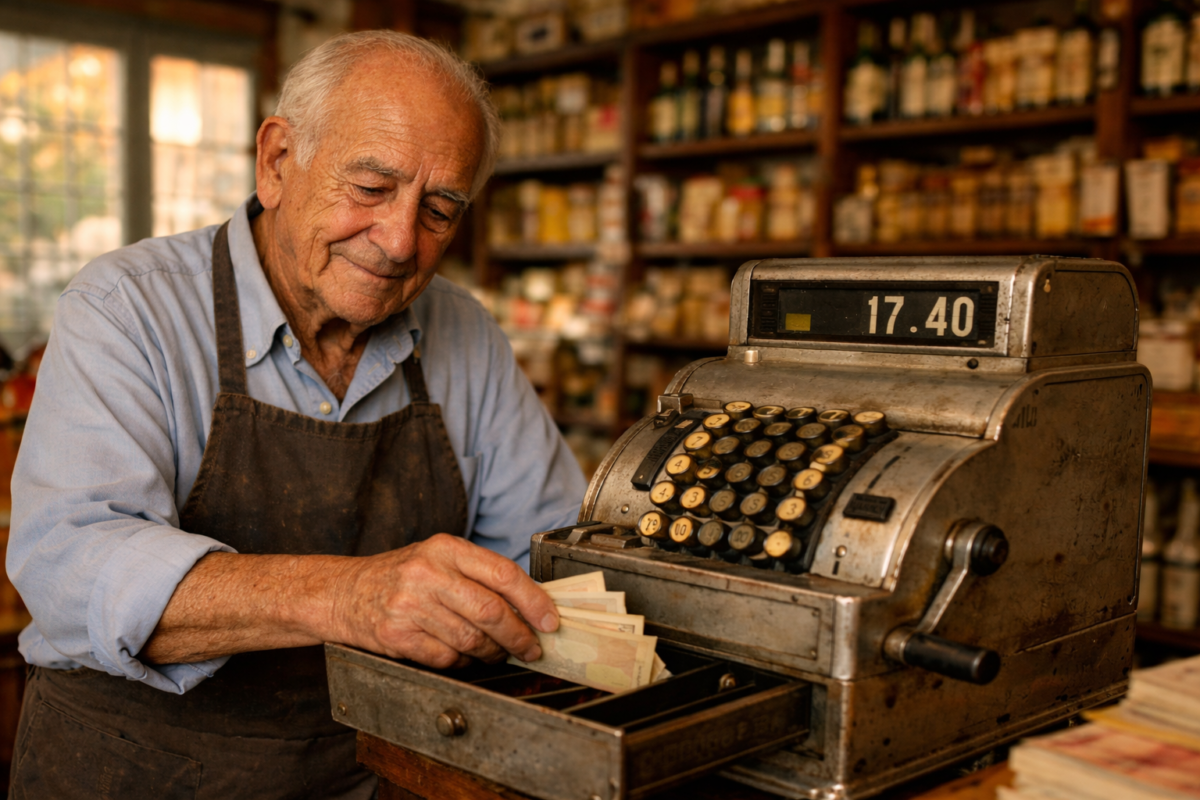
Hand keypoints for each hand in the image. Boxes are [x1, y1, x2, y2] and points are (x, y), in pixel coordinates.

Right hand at [331, 534, 558, 668]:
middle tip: (531, 648)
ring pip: (471, 639)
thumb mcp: (438, 558)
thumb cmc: (400, 576)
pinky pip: (446, 658)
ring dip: (493, 652)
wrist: (343, 592)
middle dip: (520, 636)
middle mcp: (427, 573)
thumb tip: (530, 604)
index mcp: (445, 548)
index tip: (549, 620)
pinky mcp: (396, 636)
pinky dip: (463, 662)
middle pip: (491, 611)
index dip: (533, 601)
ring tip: (498, 653)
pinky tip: (465, 657)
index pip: (503, 574)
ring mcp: (409, 606)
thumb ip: (478, 575)